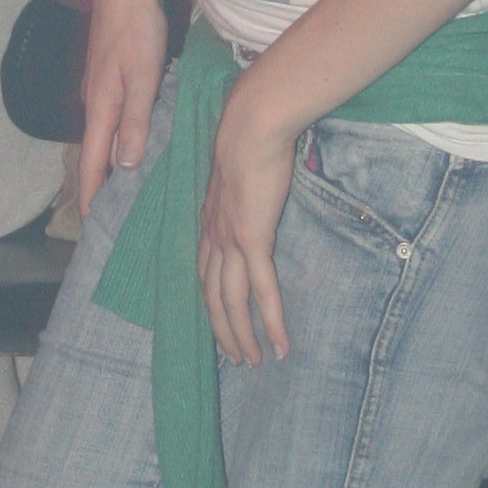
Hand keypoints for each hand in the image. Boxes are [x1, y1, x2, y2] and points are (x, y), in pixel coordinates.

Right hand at [77, 0, 168, 215]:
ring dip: (110, 164)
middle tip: (110, 218)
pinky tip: (133, 143)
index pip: (91, 162)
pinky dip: (118, 139)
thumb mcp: (144, 75)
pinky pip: (112, 119)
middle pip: (94, 154)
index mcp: (101, 107)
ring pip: (103, 136)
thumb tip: (123, 165)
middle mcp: (95, 102)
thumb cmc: (137, 27)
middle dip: (99, 186)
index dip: (91, 194)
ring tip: (123, 190)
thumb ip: (135, 119)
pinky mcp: (111, 77)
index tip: (91, 226)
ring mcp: (101, 89)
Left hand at [198, 81, 295, 365]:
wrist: (250, 126)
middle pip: (213, 297)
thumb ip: (243, 191)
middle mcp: (213, 238)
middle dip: (224, 331)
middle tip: (238, 358)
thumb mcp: (240, 173)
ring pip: (231, 303)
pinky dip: (271, 320)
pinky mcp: (252, 240)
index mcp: (209, 223)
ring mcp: (230, 242)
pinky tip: (281, 344)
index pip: (206, 275)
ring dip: (242, 336)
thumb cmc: (248, 141)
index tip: (223, 326)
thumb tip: (255, 194)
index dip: (213, 304)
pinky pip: (262, 290)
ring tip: (255, 361)